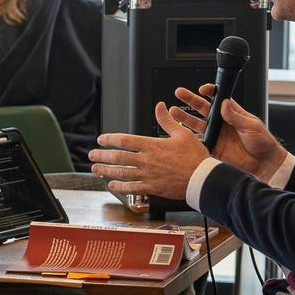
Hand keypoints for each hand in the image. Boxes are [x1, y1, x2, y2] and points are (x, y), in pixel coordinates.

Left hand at [88, 102, 212, 200]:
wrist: (202, 179)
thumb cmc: (195, 157)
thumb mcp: (182, 133)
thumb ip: (167, 120)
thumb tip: (160, 106)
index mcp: (152, 145)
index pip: (125, 140)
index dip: (110, 139)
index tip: (101, 139)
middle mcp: (147, 161)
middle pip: (118, 157)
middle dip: (102, 155)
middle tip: (92, 155)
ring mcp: (148, 175)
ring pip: (122, 172)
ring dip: (106, 170)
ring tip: (95, 169)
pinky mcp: (152, 188)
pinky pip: (132, 188)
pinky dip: (120, 187)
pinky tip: (111, 185)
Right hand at [166, 83, 287, 179]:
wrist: (263, 163)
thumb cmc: (263, 142)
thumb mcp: (251, 125)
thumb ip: (236, 116)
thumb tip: (224, 104)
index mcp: (232, 113)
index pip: (218, 99)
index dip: (209, 92)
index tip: (202, 89)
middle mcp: (222, 123)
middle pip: (202, 108)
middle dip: (190, 100)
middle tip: (179, 93)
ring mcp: (216, 135)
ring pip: (196, 124)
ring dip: (185, 117)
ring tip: (173, 111)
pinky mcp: (213, 148)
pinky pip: (198, 142)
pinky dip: (189, 139)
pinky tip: (180, 134)